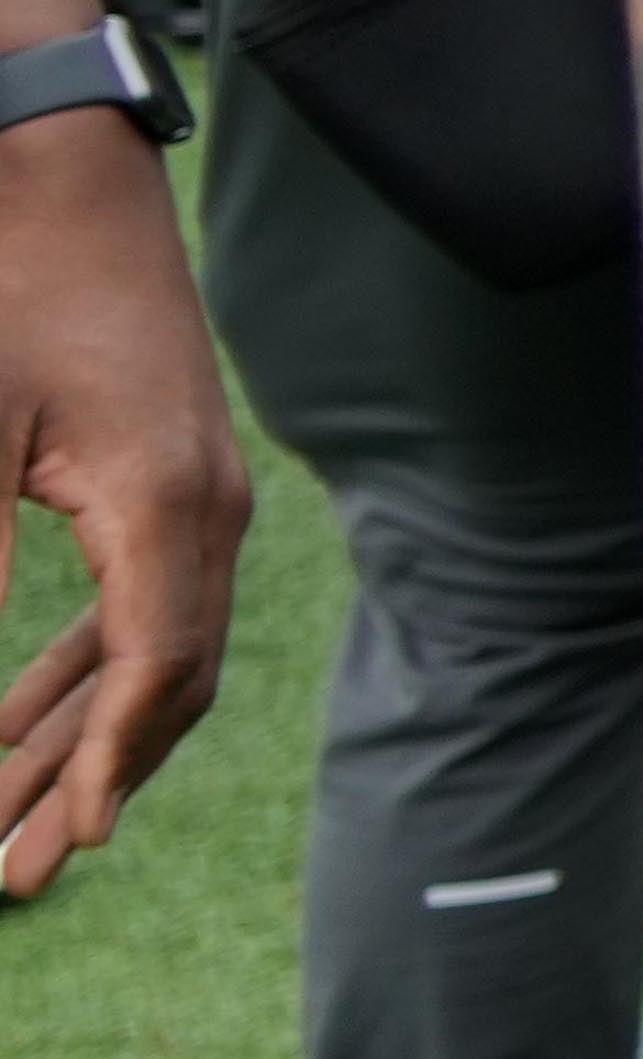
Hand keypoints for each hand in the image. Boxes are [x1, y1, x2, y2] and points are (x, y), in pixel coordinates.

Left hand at [0, 100, 243, 901]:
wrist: (67, 181)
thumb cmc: (12, 296)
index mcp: (165, 503)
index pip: (154, 668)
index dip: (107, 764)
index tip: (69, 842)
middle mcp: (205, 511)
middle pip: (164, 681)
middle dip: (87, 781)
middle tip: (15, 877)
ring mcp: (198, 498)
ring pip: (153, 652)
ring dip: (80, 740)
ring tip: (9, 830)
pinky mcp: (168, 484)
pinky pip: (140, 608)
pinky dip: (83, 677)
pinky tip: (23, 727)